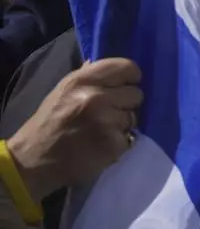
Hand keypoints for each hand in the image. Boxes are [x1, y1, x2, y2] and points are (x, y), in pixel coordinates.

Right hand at [6, 58, 143, 200]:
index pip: (127, 67)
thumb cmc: (49, 124)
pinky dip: (118, 143)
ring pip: (133, 117)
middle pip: (136, 93)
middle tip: (107, 113)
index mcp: (82, 80)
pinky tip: (100, 145)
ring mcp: (107, 121)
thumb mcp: (63, 92)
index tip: (123, 87)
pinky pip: (130, 138)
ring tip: (100, 130)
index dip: (129, 78)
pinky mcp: (113, 144)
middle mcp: (97, 97)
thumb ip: (87, 78)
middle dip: (125, 104)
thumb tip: (109, 67)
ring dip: (121, 125)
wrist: (33, 161)